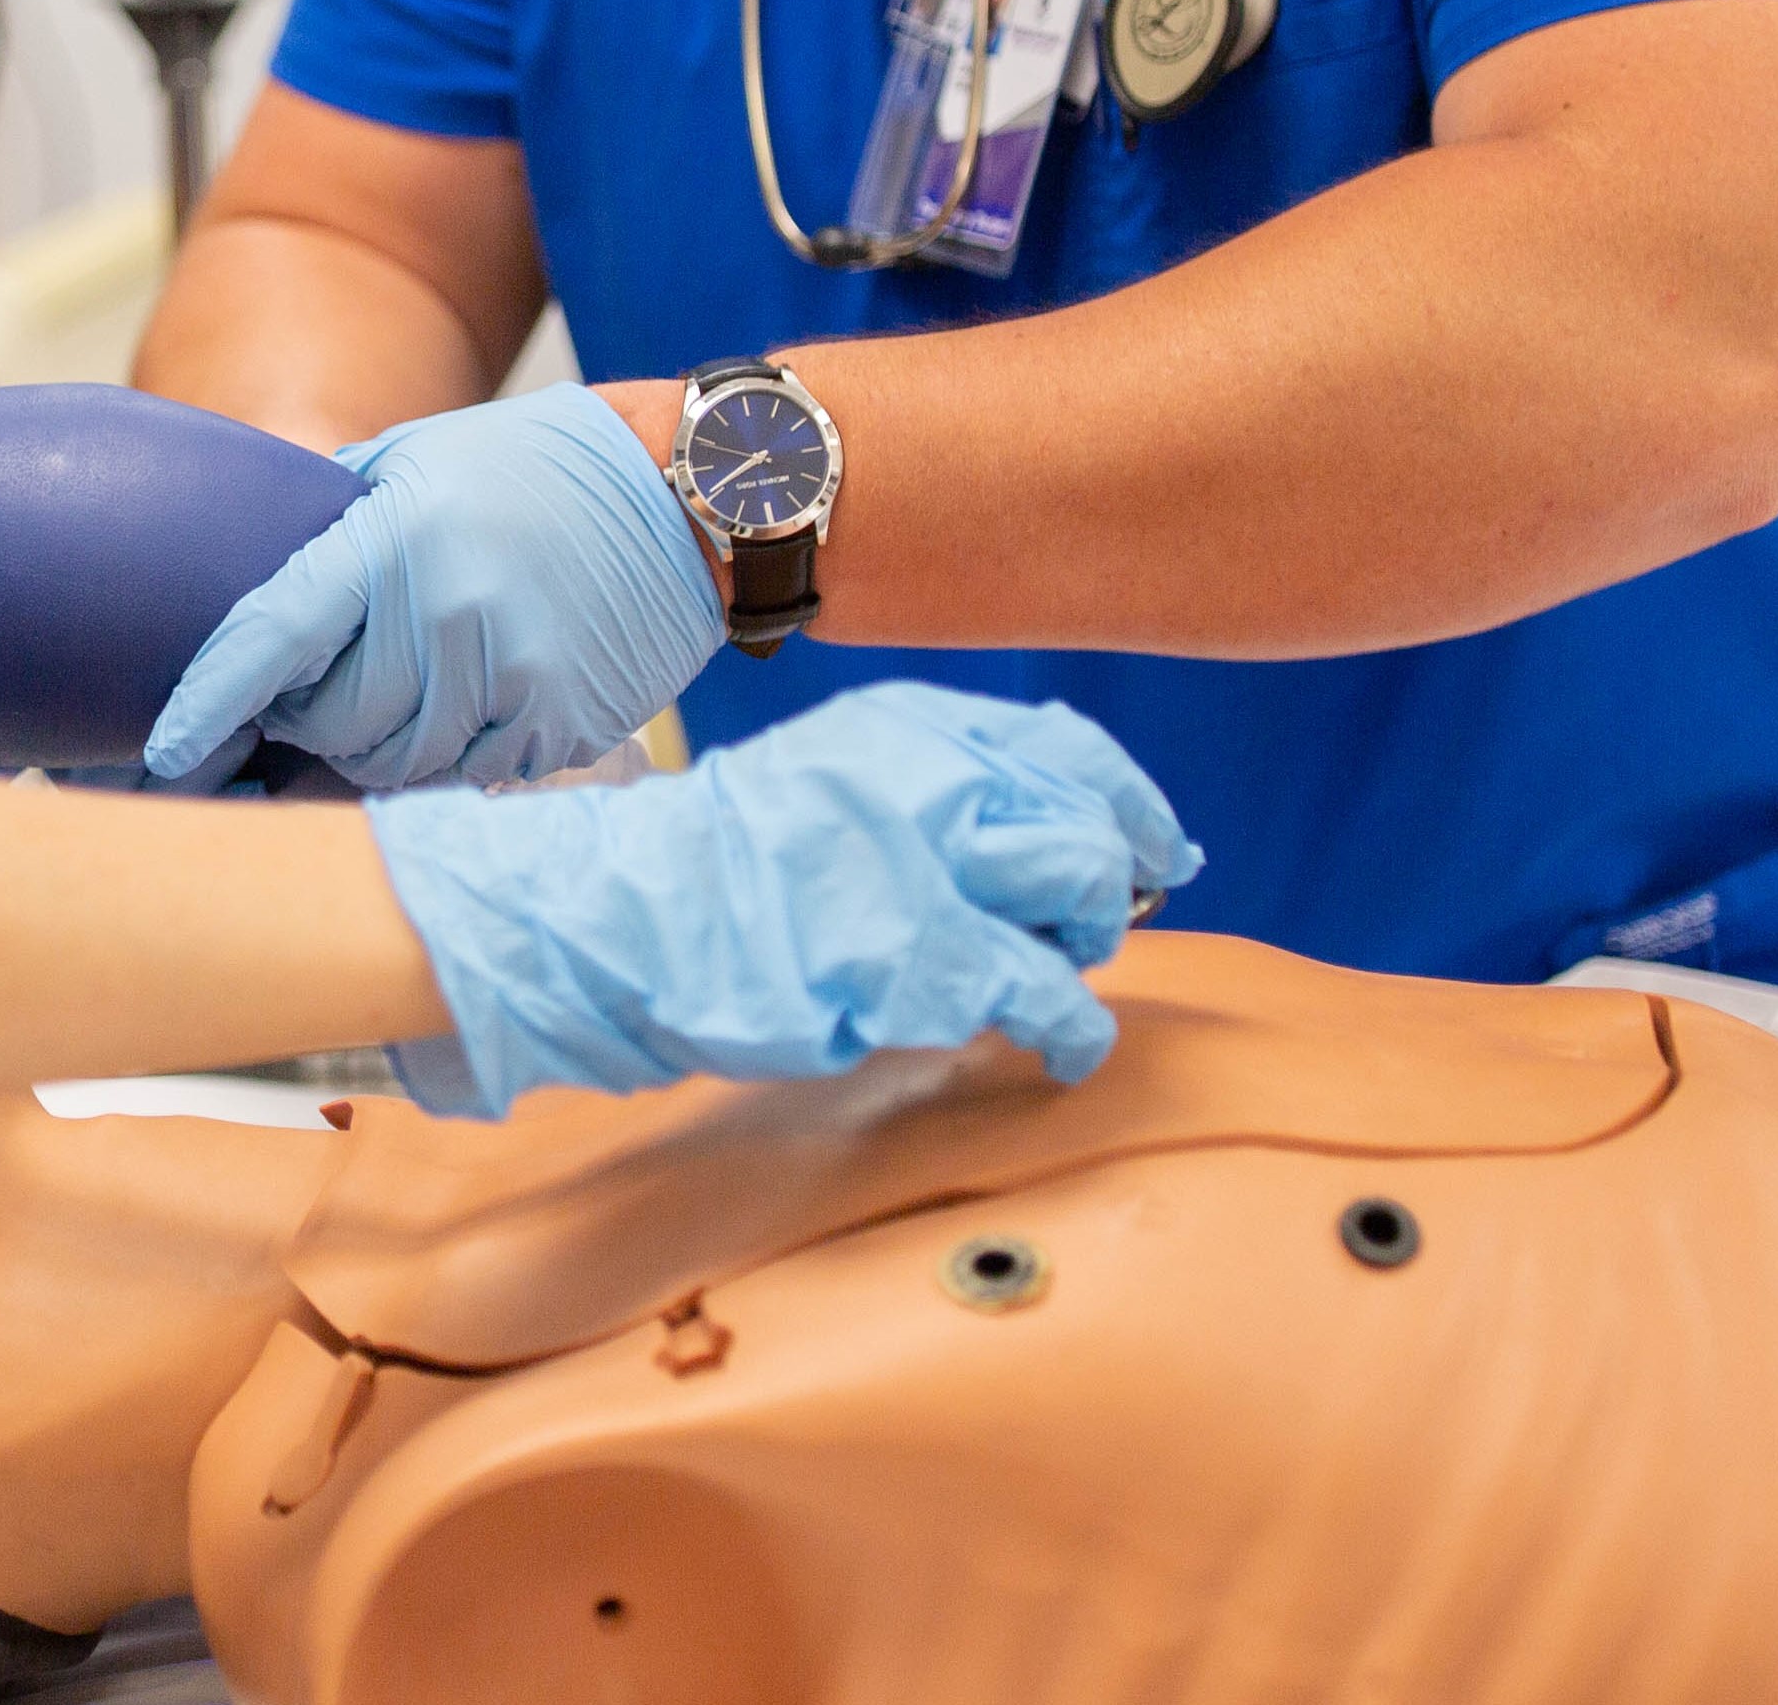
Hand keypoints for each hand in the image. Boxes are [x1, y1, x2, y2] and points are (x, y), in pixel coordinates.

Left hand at [144, 384, 724, 790]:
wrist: (683, 494)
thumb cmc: (533, 469)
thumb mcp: (420, 460)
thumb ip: (333, 520)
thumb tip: (247, 572)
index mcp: (397, 540)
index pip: (272, 637)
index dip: (208, 704)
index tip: (163, 750)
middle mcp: (450, 616)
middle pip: (329, 719)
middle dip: (301, 717)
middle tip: (304, 695)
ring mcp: (510, 680)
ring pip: (392, 764)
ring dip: (366, 747)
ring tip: (382, 700)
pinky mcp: (558, 726)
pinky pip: (466, 777)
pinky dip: (441, 759)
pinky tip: (451, 715)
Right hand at [354, 682, 1200, 1117]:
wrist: (618, 915)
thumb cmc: (720, 868)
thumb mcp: (830, 780)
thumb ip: (927, 785)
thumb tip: (1043, 824)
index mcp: (908, 726)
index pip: (1068, 746)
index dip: (1131, 803)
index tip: (1159, 847)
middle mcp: (929, 778)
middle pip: (1088, 820)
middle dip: (1113, 884)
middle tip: (1093, 927)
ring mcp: (926, 865)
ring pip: (1082, 891)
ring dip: (1086, 945)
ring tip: (1051, 979)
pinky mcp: (916, 958)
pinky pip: (1044, 992)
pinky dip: (1071, 1027)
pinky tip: (1062, 1050)